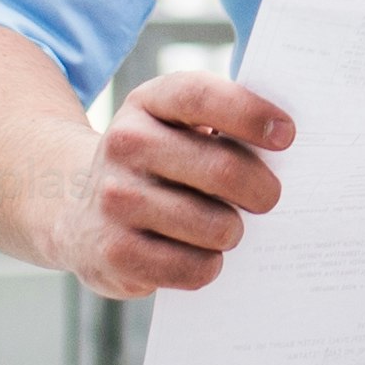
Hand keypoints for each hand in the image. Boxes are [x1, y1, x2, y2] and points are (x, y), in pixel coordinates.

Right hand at [61, 69, 293, 295]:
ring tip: (224, 229)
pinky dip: (209, 266)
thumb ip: (222, 125)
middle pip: (221, 169)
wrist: (77, 212)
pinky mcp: (113, 251)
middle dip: (262, 190)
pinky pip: (194, 268)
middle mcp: (124, 145)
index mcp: (148, 103)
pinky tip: (198, 254)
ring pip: (215, 226)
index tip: (286, 136)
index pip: (200, 97)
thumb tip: (283, 144)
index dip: (250, 114)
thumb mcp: (175, 128)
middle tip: (267, 199)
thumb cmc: (157, 167)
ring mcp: (114, 199)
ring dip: (232, 232)